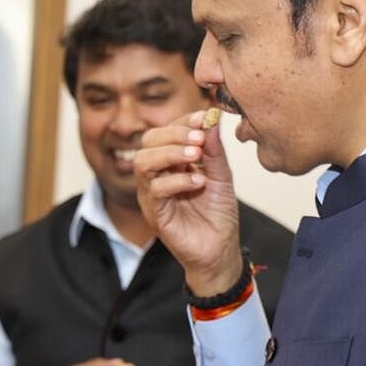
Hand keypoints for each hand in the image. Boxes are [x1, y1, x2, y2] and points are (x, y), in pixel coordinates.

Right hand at [134, 110, 242, 294]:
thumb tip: (212, 120)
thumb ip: (214, 151)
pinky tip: (198, 182)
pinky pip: (155, 189)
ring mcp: (152, 194)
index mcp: (172, 162)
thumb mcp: (222, 177)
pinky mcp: (154, 213)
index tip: (205, 116)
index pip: (166, 131)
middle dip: (174, 134)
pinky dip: (177, 180)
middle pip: (148, 141)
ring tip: (196, 155)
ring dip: (170, 153)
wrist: (220, 249)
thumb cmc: (218, 214)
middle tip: (199, 138)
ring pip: (143, 162)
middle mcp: (158, 175)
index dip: (183, 121)